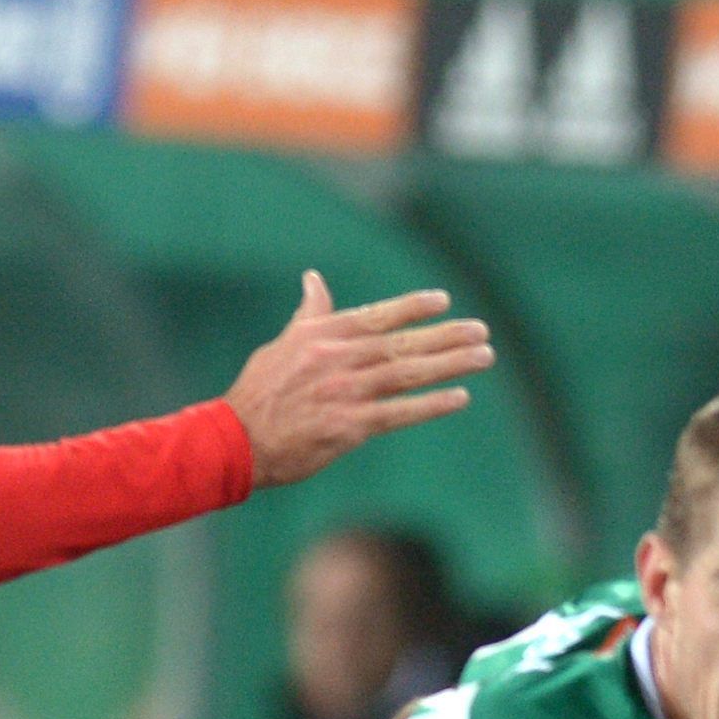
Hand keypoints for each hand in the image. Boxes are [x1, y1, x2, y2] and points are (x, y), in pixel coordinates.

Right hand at [224, 274, 491, 487]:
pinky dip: (430, 404)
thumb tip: (314, 279)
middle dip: (447, 336)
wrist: (236, 440)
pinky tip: (459, 397)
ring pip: (407, 373)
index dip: (413, 307)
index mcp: (324, 334)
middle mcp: (339, 358)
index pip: (378, 315)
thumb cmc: (257, 393)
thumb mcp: (281, 344)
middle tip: (481, 332)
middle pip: (403, 343)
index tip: (444, 301)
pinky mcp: (349, 426)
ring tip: (482, 357)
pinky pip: (399, 412)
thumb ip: (309, 313)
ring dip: (450, 364)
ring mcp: (346, 392)